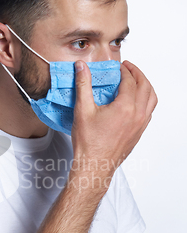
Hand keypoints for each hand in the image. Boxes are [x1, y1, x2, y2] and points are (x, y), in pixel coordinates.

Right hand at [70, 60, 157, 175]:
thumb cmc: (89, 143)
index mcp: (125, 107)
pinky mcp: (139, 133)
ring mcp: (140, 125)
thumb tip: (81, 67)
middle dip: (137, 74)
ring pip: (151, 99)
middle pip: (145, 86)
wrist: (95, 165)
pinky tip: (135, 101)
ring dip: (145, 86)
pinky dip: (146, 100)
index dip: (124, 71)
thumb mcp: (82, 110)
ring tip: (135, 81)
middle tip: (128, 68)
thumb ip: (83, 85)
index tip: (118, 67)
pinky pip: (149, 112)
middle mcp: (137, 115)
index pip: (130, 81)